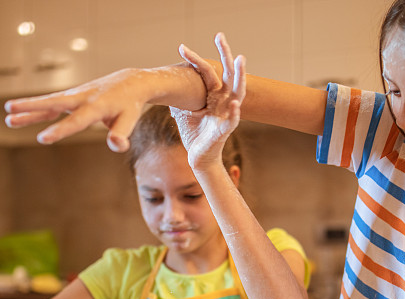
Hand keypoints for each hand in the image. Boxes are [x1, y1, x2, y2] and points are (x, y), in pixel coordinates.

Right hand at [4, 68, 147, 149]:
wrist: (130, 82)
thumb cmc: (129, 105)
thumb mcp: (130, 119)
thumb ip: (121, 133)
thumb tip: (116, 145)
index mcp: (97, 106)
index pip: (76, 121)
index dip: (60, 130)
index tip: (42, 139)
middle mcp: (82, 98)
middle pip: (54, 102)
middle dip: (32, 107)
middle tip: (9, 109)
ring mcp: (75, 95)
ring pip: (48, 102)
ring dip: (28, 108)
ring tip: (7, 117)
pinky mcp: (72, 97)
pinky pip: (51, 104)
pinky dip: (36, 109)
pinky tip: (18, 116)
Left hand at [170, 32, 245, 171]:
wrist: (198, 157)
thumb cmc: (195, 134)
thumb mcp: (185, 112)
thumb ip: (181, 97)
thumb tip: (164, 84)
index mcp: (214, 96)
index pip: (210, 72)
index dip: (199, 58)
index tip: (184, 46)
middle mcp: (223, 102)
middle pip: (229, 74)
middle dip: (225, 55)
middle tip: (220, 36)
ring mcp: (226, 115)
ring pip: (237, 93)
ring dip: (239, 77)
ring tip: (240, 61)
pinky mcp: (224, 131)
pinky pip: (232, 120)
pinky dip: (234, 112)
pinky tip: (234, 103)